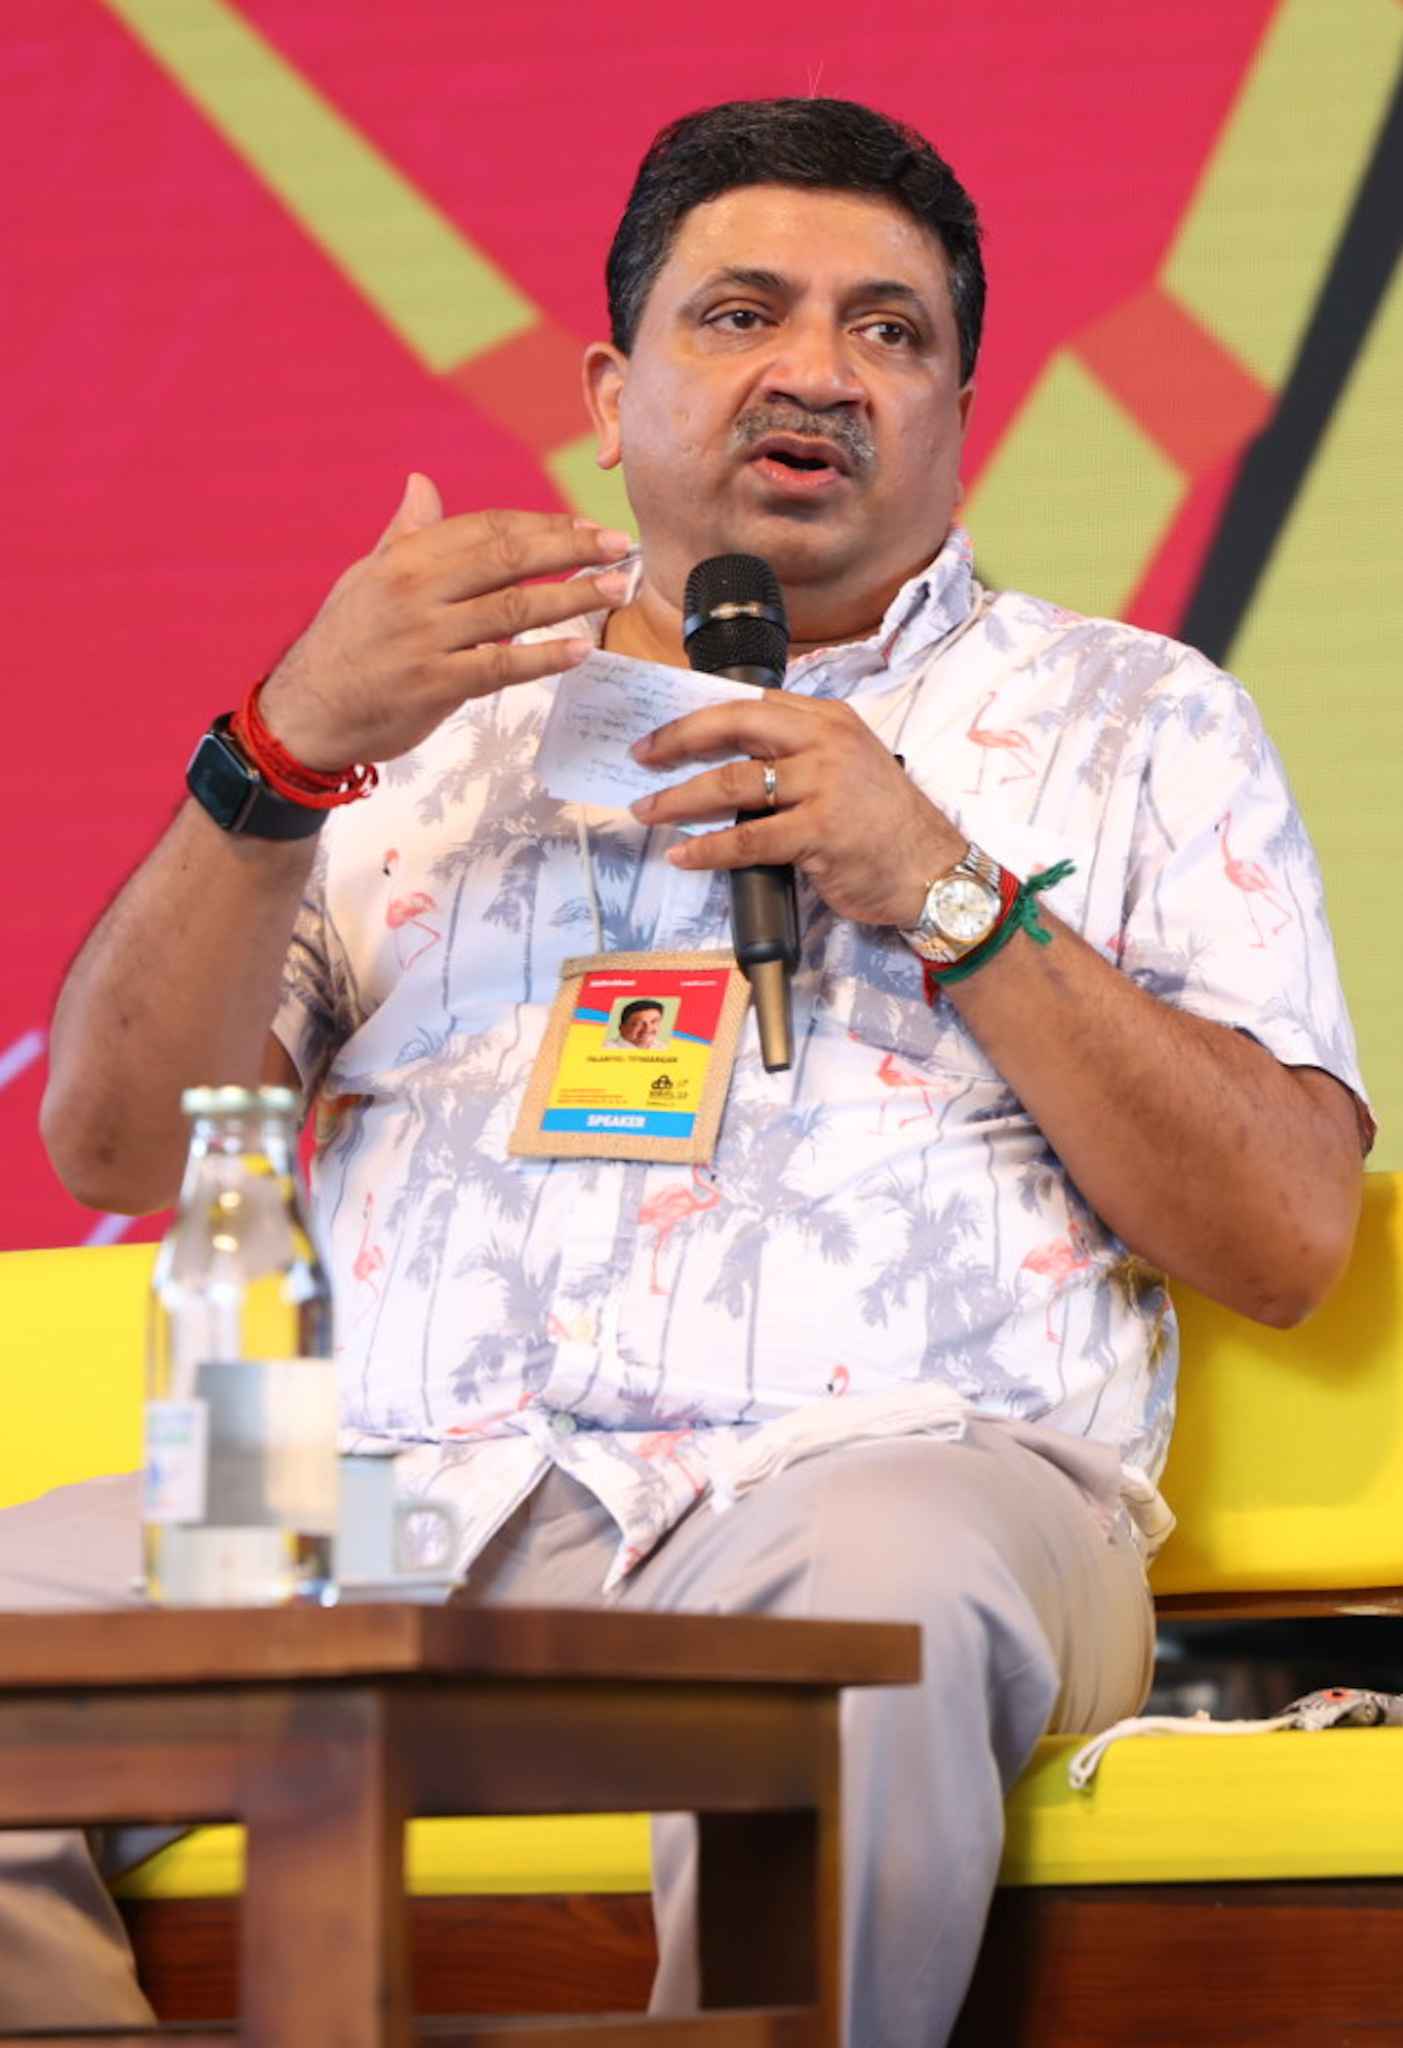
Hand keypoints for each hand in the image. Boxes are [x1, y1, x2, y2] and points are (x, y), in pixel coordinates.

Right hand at [257, 474, 633, 768]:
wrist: (306, 712)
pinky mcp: (434, 686)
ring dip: (573, 598)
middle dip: (571, 550)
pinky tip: (580, 650)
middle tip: (620, 548)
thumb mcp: (366, 578)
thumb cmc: (343, 643)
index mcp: (406, 558)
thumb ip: (405, 534)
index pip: (489, 529)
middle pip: (509, 559)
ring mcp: (426, 639)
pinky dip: (543, 659)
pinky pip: (501, 668)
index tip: (588, 529)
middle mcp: (416, 591)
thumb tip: (422, 484)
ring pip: (514, 610)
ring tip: (616, 589)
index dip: (545, 526)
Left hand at [629, 694, 965, 927]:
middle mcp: (825, 741)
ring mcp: (824, 784)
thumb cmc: (883, 824)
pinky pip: (748, 837)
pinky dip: (709, 848)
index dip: (701, 714)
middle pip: (735, 725)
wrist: (931, 870)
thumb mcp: (846, 767)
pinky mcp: (819, 831)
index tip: (665, 729)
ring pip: (733, 782)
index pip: (752, 702)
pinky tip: (684, 854)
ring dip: (680, 798)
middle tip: (642, 756)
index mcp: (828, 719)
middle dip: (679, 739)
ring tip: (648, 810)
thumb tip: (727, 761)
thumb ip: (796, 756)